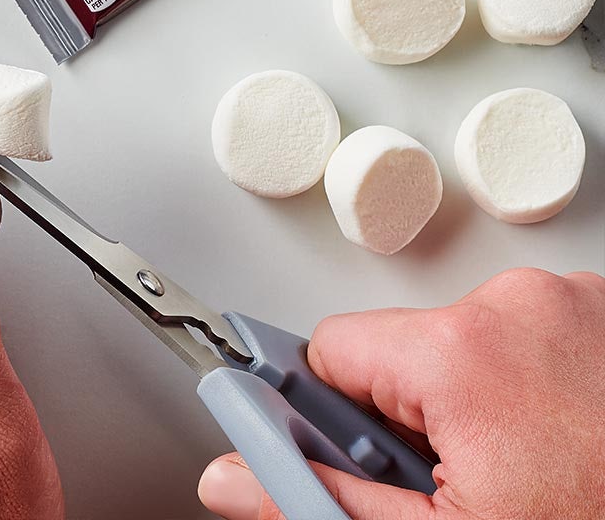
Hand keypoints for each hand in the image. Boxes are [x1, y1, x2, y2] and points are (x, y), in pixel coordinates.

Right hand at [198, 267, 604, 519]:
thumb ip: (318, 502)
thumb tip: (234, 479)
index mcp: (464, 353)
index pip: (330, 350)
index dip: (332, 418)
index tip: (353, 455)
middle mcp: (522, 305)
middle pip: (403, 350)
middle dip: (412, 418)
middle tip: (463, 483)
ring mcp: (581, 304)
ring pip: (469, 346)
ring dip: (477, 404)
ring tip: (527, 468)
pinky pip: (532, 337)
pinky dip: (534, 387)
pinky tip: (562, 444)